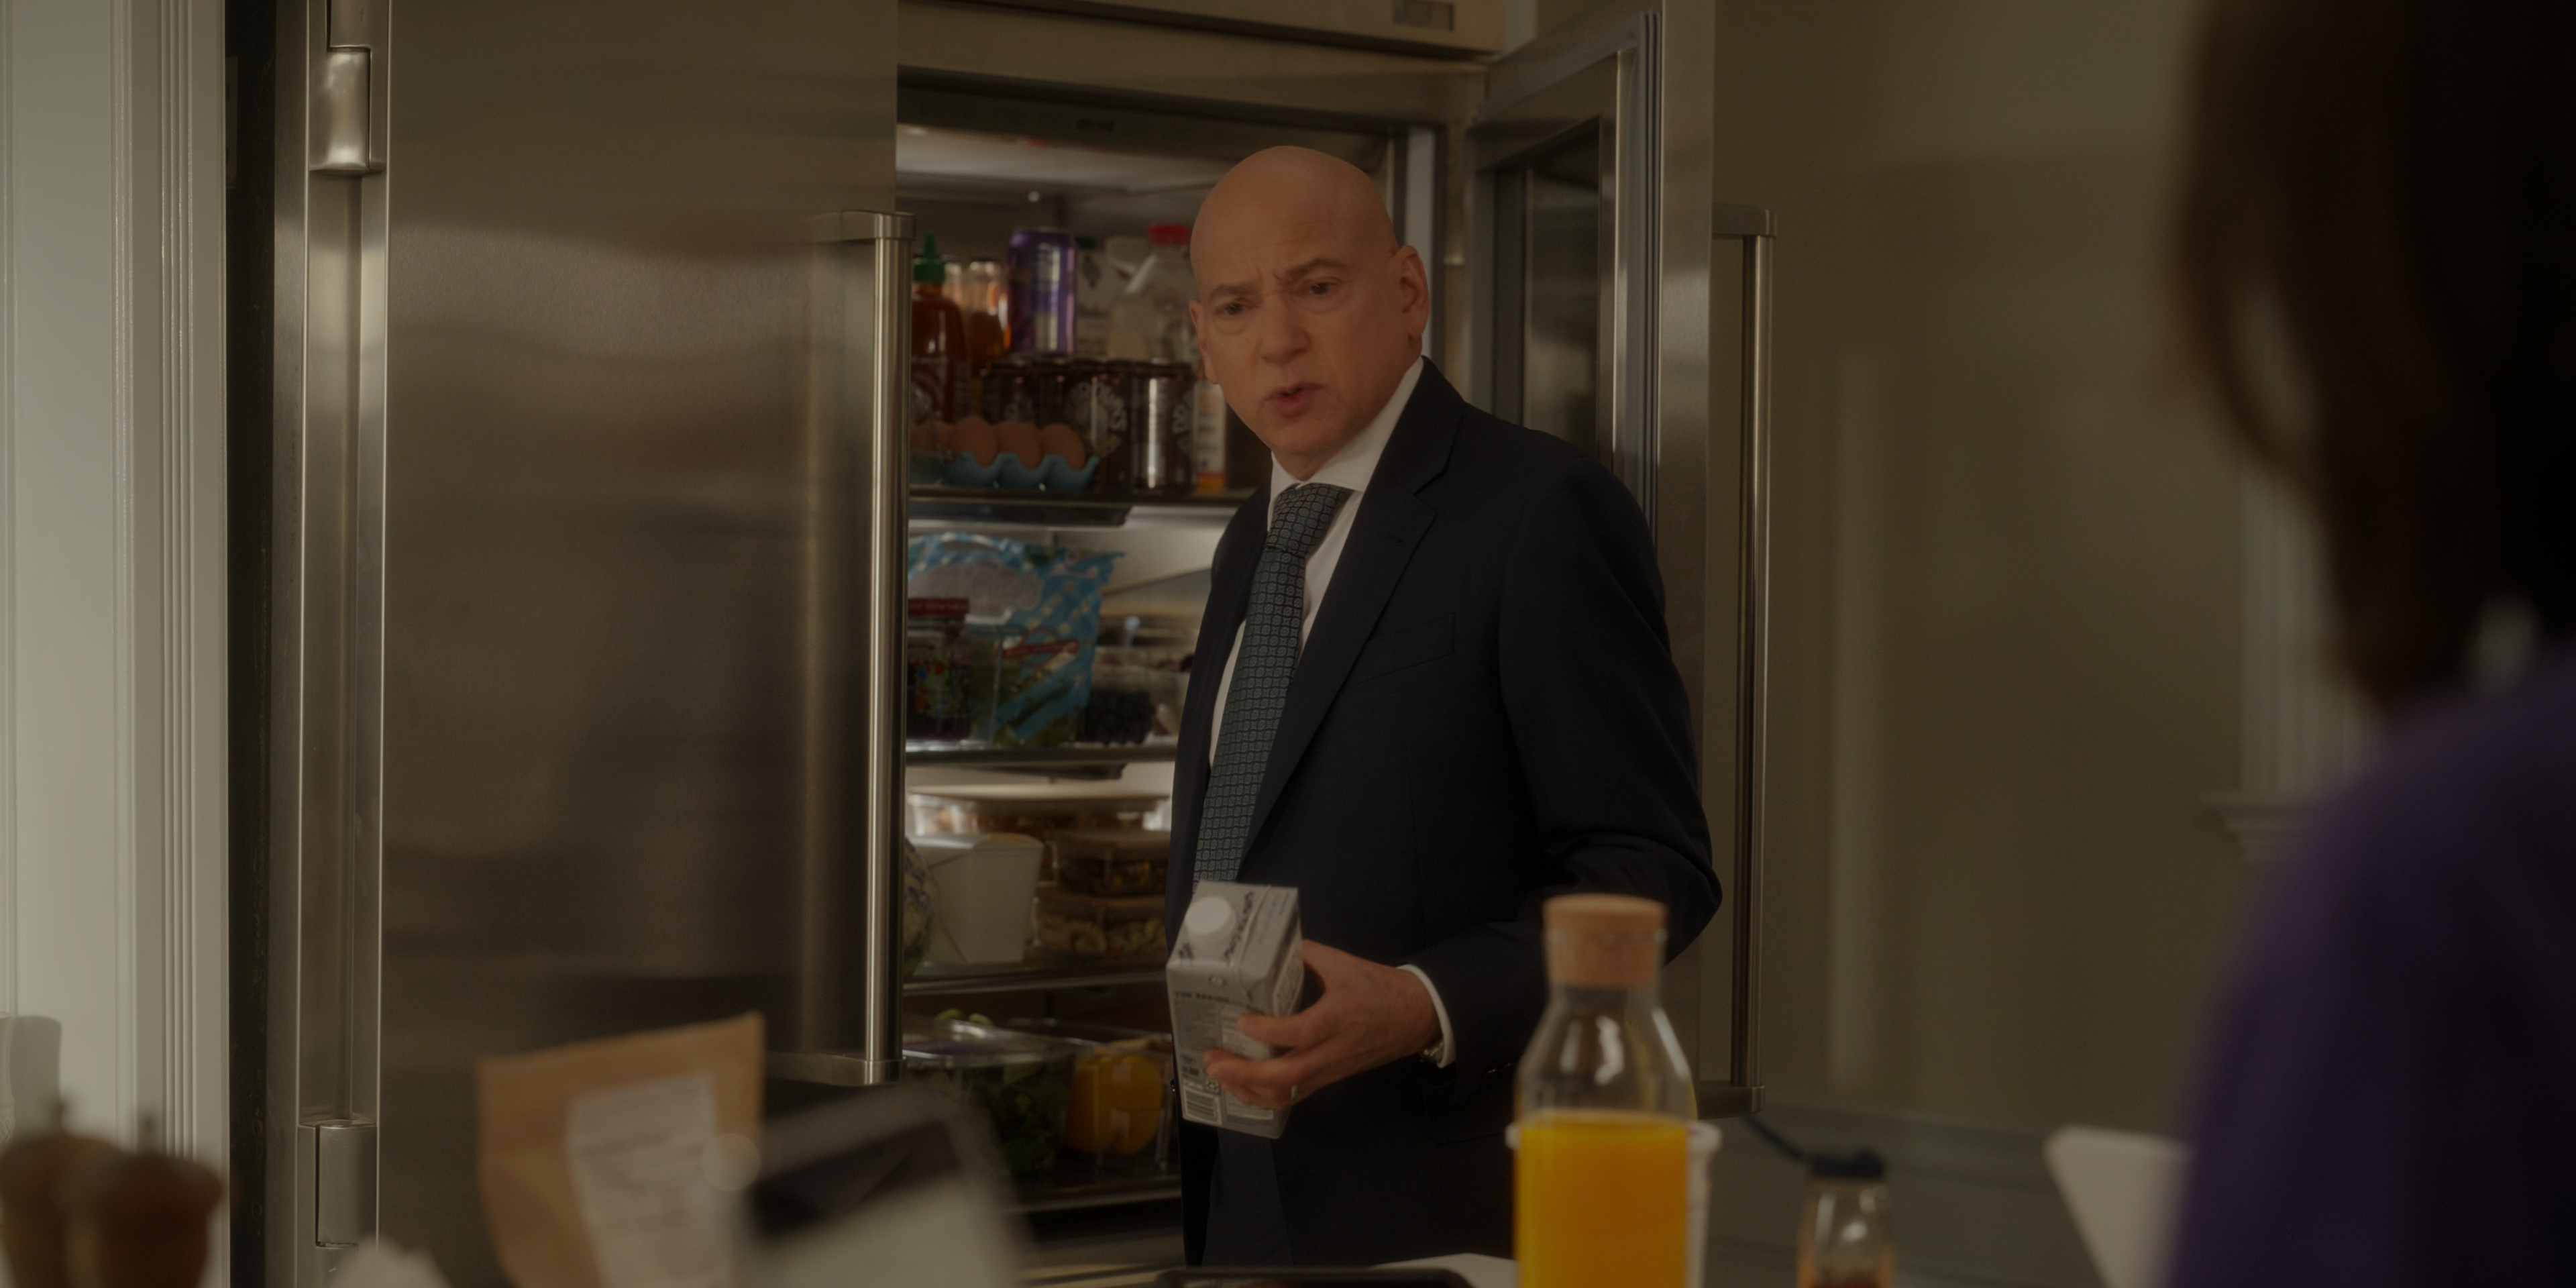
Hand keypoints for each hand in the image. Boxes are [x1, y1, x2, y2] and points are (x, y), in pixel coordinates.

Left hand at [1202, 941, 1440, 1111]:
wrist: (1415, 1017)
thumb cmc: (1378, 986)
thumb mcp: (1344, 963)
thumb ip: (1306, 954)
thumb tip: (1269, 947)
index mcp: (1339, 1017)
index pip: (1301, 1031)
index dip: (1268, 1031)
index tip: (1242, 1020)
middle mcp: (1333, 1050)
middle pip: (1287, 1075)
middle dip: (1244, 1072)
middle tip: (1213, 1059)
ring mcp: (1331, 1070)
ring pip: (1288, 1094)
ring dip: (1249, 1090)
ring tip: (1220, 1075)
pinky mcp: (1330, 1079)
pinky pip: (1295, 1097)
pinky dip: (1264, 1097)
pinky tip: (1242, 1086)